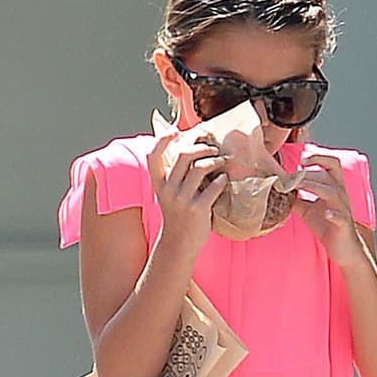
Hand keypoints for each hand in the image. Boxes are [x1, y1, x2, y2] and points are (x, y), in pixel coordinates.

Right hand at [147, 128, 228, 261]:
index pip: (153, 155)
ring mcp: (183, 200)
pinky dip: (221, 180)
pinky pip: (214, 187)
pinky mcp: (198, 210)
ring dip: (215, 160)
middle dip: (202, 148)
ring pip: (200, 168)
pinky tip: (223, 180)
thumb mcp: (167, 193)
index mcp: (158, 184)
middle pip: (184, 155)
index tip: (176, 132)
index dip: (162, 140)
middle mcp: (168, 190)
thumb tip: (180, 147)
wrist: (178, 244)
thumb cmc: (176, 215)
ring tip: (222, 161)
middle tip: (212, 149)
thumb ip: (172, 173)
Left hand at [293, 153, 364, 266]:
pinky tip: (326, 213)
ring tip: (298, 186)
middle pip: (329, 174)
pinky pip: (340, 216)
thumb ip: (296, 197)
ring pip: (333, 191)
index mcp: (333, 187)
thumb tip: (278, 188)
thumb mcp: (307, 209)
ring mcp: (343, 209)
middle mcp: (340, 194)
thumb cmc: (326, 226)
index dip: (318, 157)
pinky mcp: (343, 224)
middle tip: (289, 176)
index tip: (301, 158)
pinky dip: (333, 214)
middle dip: (310, 172)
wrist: (342, 248)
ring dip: (315, 186)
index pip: (330, 164)